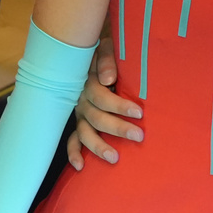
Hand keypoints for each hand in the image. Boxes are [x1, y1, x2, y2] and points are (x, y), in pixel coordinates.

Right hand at [65, 41, 143, 168]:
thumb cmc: (106, 49)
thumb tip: (107, 79)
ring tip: (115, 158)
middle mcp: (81, 99)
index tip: (140, 113)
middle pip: (96, 118)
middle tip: (138, 136)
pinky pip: (73, 139)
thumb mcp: (107, 46)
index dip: (119, 106)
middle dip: (118, 128)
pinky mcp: (79, 121)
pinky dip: (74, 152)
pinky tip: (81, 166)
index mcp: (88, 81)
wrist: (89, 49)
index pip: (101, 97)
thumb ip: (106, 60)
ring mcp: (79, 112)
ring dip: (98, 146)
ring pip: (84, 132)